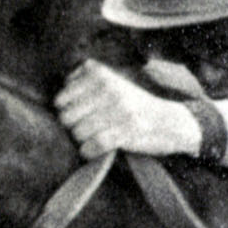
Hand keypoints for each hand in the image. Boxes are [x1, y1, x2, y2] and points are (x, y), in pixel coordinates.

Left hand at [57, 60, 204, 161]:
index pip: (60, 100)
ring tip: (96, 137)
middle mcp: (108, 89)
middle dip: (74, 128)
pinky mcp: (125, 131)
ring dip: (83, 141)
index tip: (81, 116)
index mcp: (100, 74)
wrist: (169, 121)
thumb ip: (85, 82)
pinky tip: (96, 150)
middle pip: (67, 118)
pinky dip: (90, 152)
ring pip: (78, 133)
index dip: (67, 112)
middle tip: (88, 129)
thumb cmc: (134, 105)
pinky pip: (93, 146)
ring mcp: (117, 110)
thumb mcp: (112, 82)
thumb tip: (58, 100)